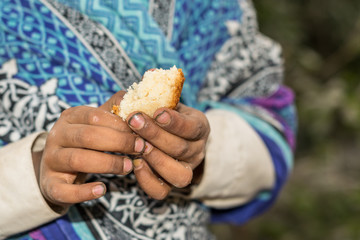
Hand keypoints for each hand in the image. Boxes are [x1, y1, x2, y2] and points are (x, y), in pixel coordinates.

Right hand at [38, 91, 142, 208]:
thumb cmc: (88, 141)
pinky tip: (102, 190)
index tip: (142, 133)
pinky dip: (84, 192)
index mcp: (70, 117)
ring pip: (77, 160)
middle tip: (141, 148)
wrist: (59, 167)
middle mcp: (57, 136)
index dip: (121, 125)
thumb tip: (137, 95)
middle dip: (118, 142)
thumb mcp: (98, 122)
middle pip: (87, 136)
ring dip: (108, 164)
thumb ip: (116, 109)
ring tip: (129, 166)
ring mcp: (51, 160)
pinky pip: (64, 190)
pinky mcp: (50, 184)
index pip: (95, 116)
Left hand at [126, 103, 209, 199]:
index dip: (175, 122)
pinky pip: (162, 191)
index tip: (157, 112)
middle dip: (155, 134)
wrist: (164, 133)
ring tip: (137, 146)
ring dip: (155, 159)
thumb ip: (156, 96)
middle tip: (135, 121)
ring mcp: (186, 169)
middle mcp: (197, 151)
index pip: (192, 127)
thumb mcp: (165, 101)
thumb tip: (144, 83)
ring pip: (177, 173)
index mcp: (199, 127)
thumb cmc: (161, 113)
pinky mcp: (171, 184)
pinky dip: (147, 179)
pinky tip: (135, 163)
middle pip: (181, 148)